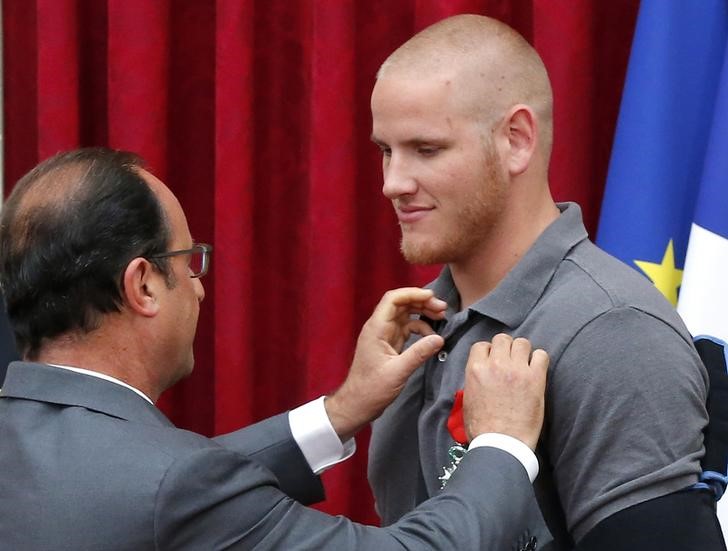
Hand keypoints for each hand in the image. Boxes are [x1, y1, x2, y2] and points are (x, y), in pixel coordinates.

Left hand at [325, 288, 445, 440]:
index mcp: (376, 328)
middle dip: (422, 302)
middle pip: (401, 304)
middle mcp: (379, 327)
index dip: (413, 293)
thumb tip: (440, 338)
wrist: (357, 405)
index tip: (432, 297)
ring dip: (423, 313)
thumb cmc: (372, 389)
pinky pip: (407, 329)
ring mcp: (384, 335)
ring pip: (405, 315)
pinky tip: (432, 337)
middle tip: (443, 308)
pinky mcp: (390, 344)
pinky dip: (421, 328)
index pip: (393, 299)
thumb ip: (419, 354)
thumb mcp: (398, 372)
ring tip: (442, 317)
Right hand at [463, 334, 547, 449]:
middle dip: (506, 348)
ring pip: (522, 342)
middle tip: (510, 361)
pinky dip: (539, 360)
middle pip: (502, 339)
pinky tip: (536, 371)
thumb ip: (474, 381)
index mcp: (475, 370)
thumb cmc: (482, 428)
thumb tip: (481, 376)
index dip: (488, 352)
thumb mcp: (468, 400)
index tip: (493, 361)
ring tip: (524, 365)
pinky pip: (541, 355)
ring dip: (523, 352)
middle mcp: (495, 365)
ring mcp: (517, 370)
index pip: (482, 346)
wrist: (501, 444)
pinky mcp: (535, 379)